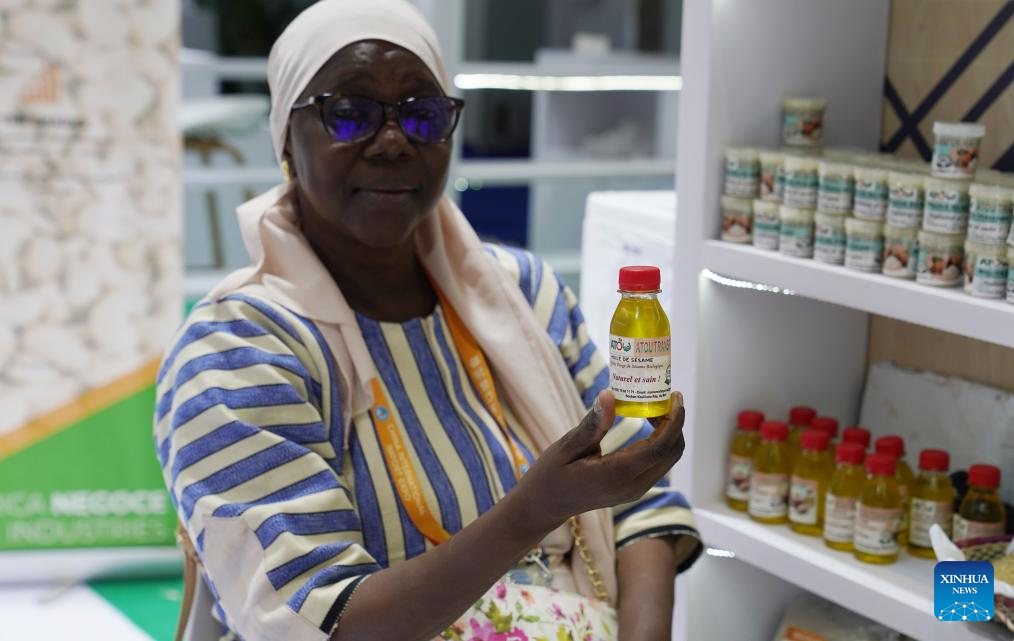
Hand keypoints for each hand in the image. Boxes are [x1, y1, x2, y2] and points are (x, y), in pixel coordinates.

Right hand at [515, 390, 685, 530]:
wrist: (545, 505)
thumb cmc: (551, 475)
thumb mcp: (567, 447)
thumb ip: (592, 425)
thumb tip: (609, 395)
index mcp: (618, 474)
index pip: (660, 447)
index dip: (674, 420)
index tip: (674, 395)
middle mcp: (633, 485)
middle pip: (671, 452)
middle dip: (675, 422)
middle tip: (663, 395)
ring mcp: (636, 489)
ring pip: (668, 458)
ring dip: (669, 431)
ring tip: (654, 405)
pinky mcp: (634, 488)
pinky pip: (658, 462)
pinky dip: (661, 440)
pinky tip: (647, 422)